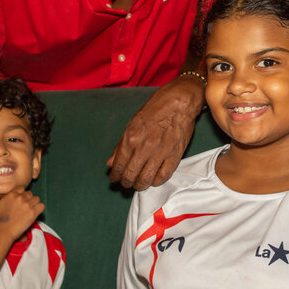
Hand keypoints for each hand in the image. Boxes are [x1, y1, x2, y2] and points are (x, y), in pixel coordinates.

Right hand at [0, 181, 43, 241]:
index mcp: (11, 194)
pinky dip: (39, 209)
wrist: (3, 232)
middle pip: (30, 194)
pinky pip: (41, 206)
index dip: (21, 194)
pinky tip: (34, 213)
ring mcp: (27, 205)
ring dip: (34, 204)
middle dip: (28, 199)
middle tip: (23, 208)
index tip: (19, 202)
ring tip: (29, 211)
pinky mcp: (33, 213)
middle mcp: (20, 198)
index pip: (22, 188)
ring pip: (36, 199)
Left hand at [107, 75, 203, 189]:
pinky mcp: (174, 156)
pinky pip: (163, 176)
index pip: (118, 166)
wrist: (178, 103)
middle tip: (126, 183)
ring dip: (140, 185)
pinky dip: (156, 181)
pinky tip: (153, 179)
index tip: (115, 179)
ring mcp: (160, 153)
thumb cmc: (154, 110)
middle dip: (126, 183)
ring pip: (146, 179)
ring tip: (139, 184)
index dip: (115, 176)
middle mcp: (144, 148)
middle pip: (130, 176)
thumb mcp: (132, 124)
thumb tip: (110, 163)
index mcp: (131, 139)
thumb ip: (120, 146)